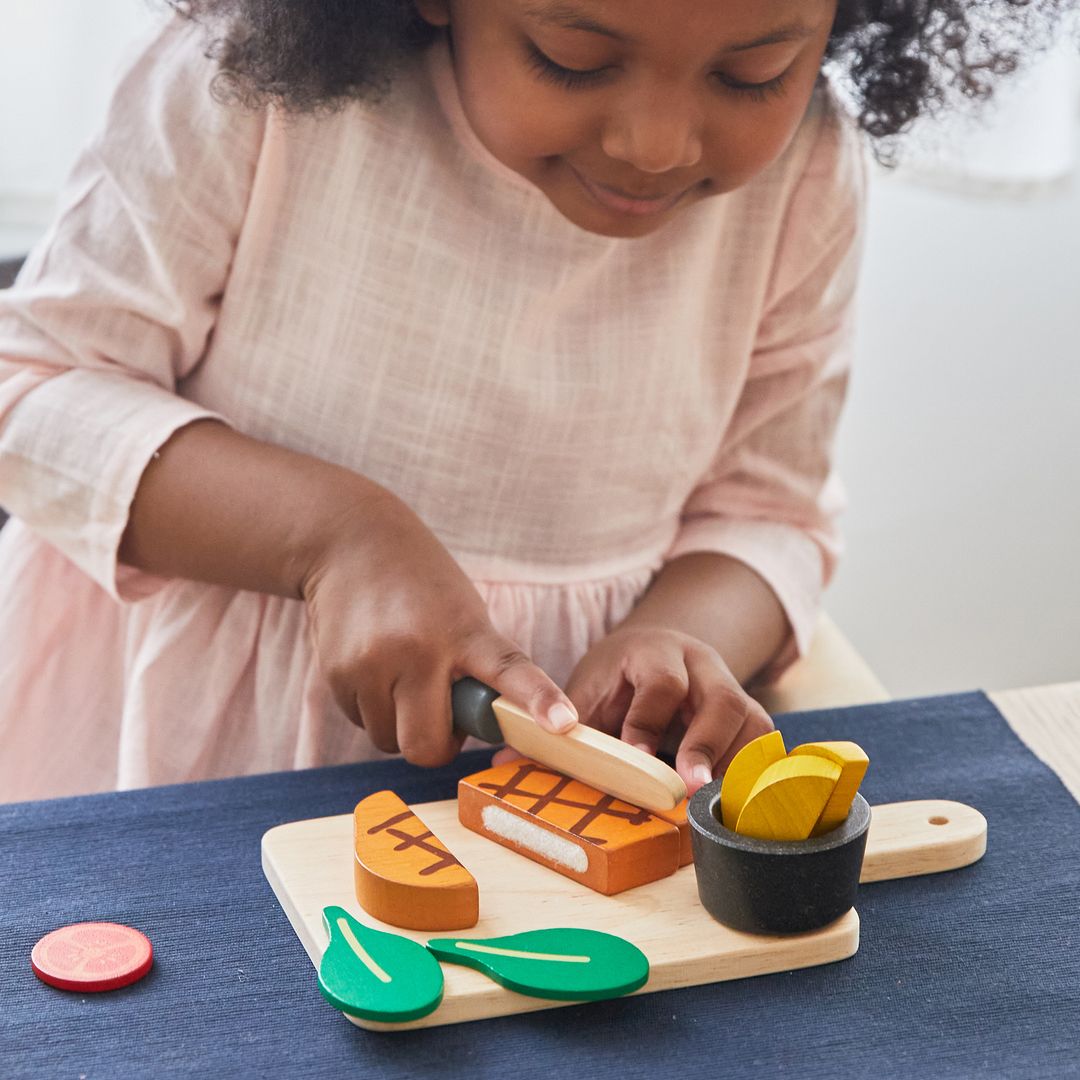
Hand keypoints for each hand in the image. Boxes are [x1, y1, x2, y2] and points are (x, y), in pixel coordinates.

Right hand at [300, 487, 575, 765]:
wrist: (351, 541)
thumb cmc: (421, 586)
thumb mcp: (464, 614)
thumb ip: (478, 668)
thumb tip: (482, 730)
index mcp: (465, 632)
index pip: (510, 670)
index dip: (539, 700)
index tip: (563, 725)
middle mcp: (418, 650)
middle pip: (426, 746)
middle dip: (434, 744)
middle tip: (439, 712)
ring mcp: (372, 664)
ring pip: (388, 740)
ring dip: (397, 723)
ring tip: (400, 674)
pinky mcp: (336, 673)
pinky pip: (360, 722)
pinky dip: (370, 707)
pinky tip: (372, 665)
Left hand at [562, 625, 773, 795]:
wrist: (648, 653)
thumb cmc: (612, 680)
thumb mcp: (587, 692)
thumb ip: (573, 724)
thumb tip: (529, 757)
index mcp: (655, 650)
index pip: (663, 683)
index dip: (649, 722)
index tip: (636, 757)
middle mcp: (701, 664)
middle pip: (722, 700)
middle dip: (707, 746)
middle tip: (691, 787)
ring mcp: (730, 686)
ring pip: (753, 721)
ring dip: (737, 766)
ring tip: (714, 802)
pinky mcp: (746, 714)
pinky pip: (763, 742)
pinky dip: (753, 772)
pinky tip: (733, 799)